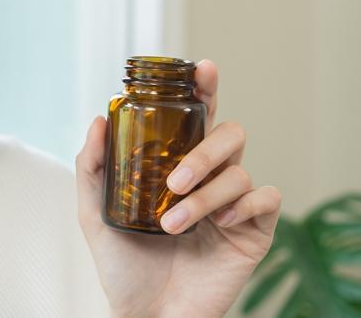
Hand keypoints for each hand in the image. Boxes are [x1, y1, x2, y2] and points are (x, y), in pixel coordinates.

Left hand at [75, 59, 283, 317]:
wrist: (147, 314)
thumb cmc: (123, 267)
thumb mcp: (94, 213)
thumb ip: (93, 167)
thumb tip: (98, 118)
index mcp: (175, 167)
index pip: (194, 118)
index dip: (203, 89)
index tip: (202, 67)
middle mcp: (209, 179)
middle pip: (227, 133)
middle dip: (203, 148)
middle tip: (173, 179)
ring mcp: (234, 204)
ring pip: (239, 169)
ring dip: (204, 194)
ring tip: (172, 224)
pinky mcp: (254, 232)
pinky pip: (266, 198)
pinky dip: (243, 203)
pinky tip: (220, 223)